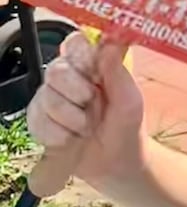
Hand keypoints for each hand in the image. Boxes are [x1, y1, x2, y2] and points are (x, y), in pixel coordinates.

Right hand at [25, 33, 144, 197]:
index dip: (77, 52)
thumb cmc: (126, 125)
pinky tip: (71, 139)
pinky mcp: (39, 121)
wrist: (114, 162)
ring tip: (86, 127)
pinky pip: (38, 121)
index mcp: (92, 67)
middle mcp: (68, 79)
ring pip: (46, 98)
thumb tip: (109, 44)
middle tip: (92, 103)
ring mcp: (50, 99)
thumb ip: (118, 72)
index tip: (90, 69)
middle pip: (55, 70)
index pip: (75, 43)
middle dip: (75, 91)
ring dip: (70, 118)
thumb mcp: (129, 99)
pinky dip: (58, 134)